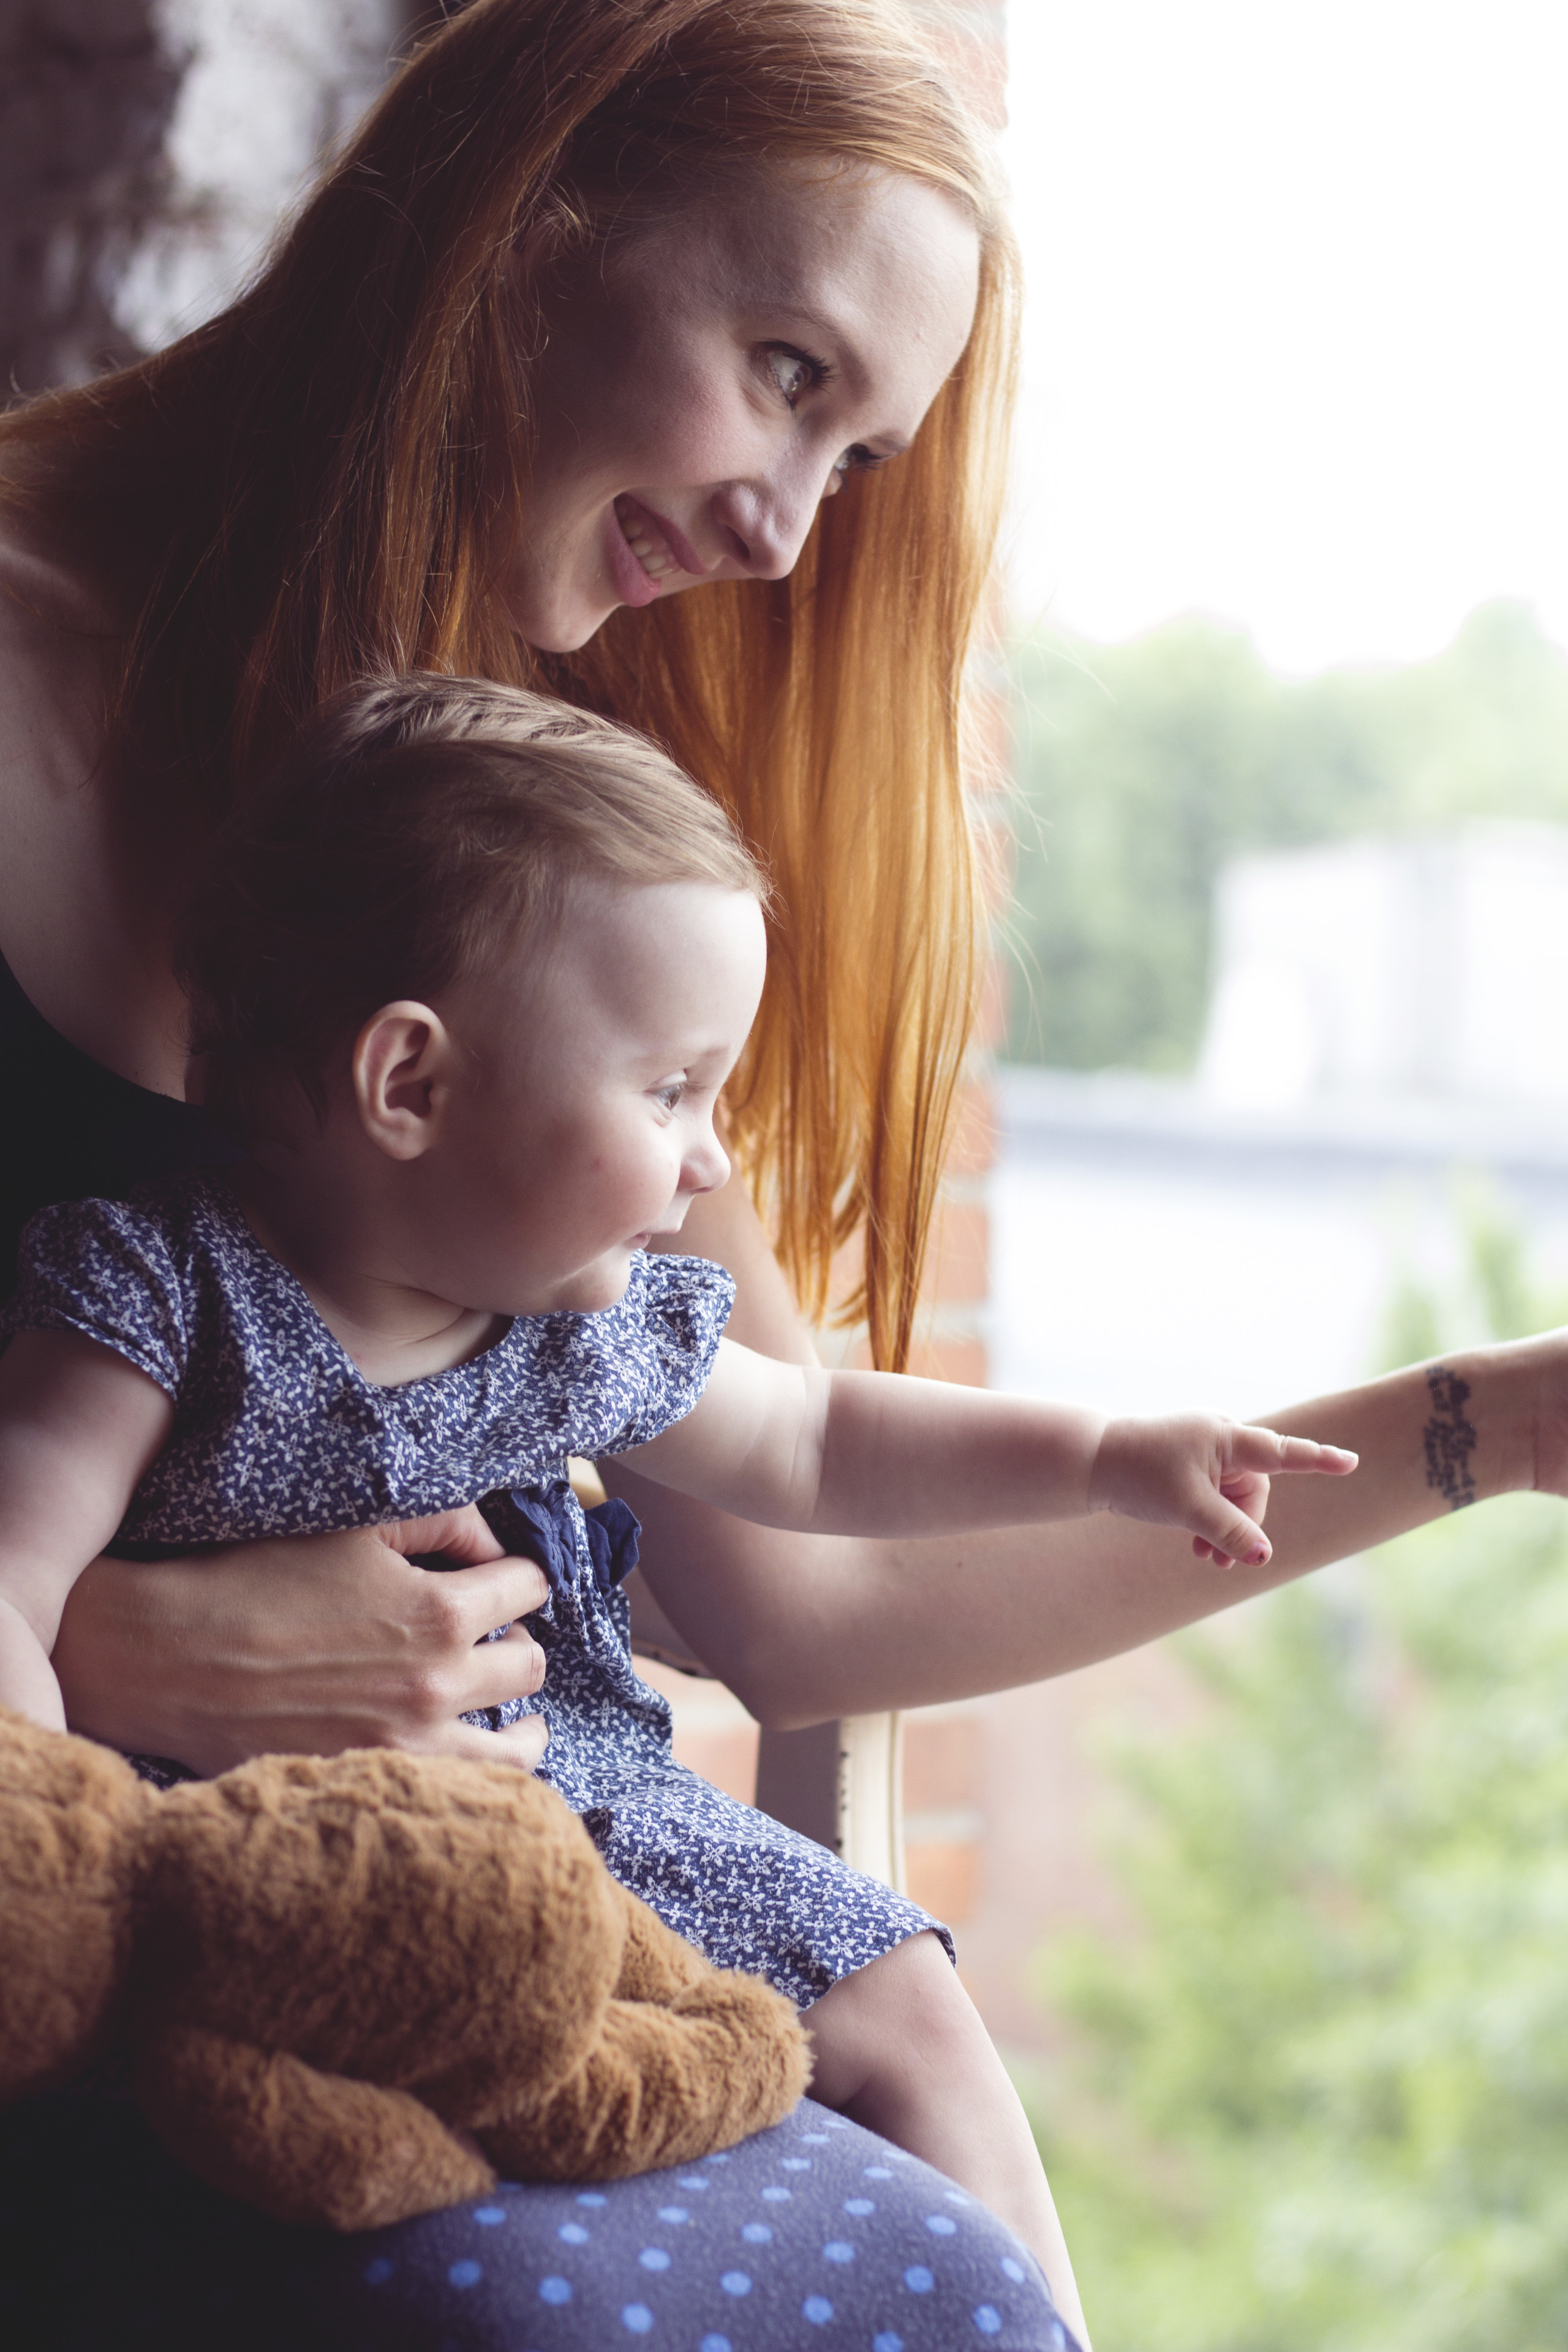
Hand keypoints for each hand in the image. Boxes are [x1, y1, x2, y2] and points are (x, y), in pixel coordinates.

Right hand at [53, 1507, 550, 1775]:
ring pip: (518, 1750)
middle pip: (530, 1665)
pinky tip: (469, 1759)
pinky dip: (480, 1775)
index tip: (508, 1579)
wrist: (173, 1657)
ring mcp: (411, 1745)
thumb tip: (493, 1545)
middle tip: (495, 1638)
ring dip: (522, 1725)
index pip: (528, 1587)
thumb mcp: (356, 1525)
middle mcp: (437, 1684)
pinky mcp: (376, 1783)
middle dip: (518, 1641)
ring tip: (515, 1719)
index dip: (520, 1575)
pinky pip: (463, 1792)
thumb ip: (442, 1522)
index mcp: (439, 1612)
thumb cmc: (259, 1578)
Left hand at [1090, 1417, 1357, 1568]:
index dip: (1317, 1460)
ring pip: (1236, 1499)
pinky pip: (1217, 1497)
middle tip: (1218, 1562)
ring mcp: (1207, 1453)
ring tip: (1206, 1560)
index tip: (1351, 1462)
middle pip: (1255, 1491)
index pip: (1281, 1452)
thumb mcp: (1188, 1509)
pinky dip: (1211, 1521)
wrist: (1094, 1464)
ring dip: (1226, 1530)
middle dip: (1243, 1527)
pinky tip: (1199, 1548)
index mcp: (1225, 1437)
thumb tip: (1265, 1557)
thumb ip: (1230, 1531)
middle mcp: (1221, 1440)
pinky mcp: (1193, 1466)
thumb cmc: (1140, 1476)